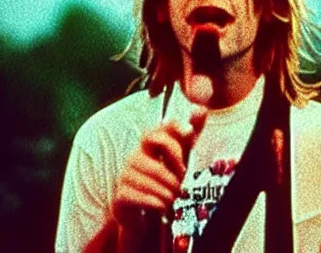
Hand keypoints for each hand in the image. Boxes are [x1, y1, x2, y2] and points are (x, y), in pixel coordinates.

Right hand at [112, 106, 207, 231]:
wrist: (142, 212)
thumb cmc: (164, 179)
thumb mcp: (180, 156)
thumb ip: (190, 134)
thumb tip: (201, 108)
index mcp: (149, 144)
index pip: (162, 126)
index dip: (177, 127)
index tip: (190, 134)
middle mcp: (136, 155)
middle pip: (157, 143)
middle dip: (176, 161)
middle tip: (181, 179)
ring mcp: (125, 174)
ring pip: (156, 175)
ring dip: (170, 190)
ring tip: (173, 197)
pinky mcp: (120, 194)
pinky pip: (144, 196)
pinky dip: (159, 204)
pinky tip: (162, 207)